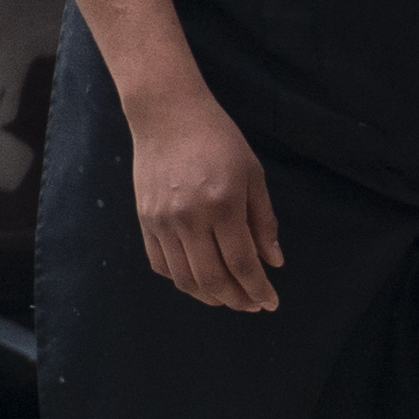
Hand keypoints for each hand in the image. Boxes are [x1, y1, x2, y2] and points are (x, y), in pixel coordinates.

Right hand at [128, 84, 285, 314]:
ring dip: (209, 296)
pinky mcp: (145, 220)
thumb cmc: (217, 139)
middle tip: (252, 304)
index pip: (242, 263)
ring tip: (228, 296)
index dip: (258, 289)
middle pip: (212, 278)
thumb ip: (263, 221)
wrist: (167, 114)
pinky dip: (181, 279)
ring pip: (185, 278)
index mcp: (222, 205)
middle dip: (237, 299)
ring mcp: (162, 221)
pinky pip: (161, 264)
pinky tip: (198, 279)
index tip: (271, 303)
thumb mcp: (252, 174)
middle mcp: (189, 218)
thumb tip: (273, 262)